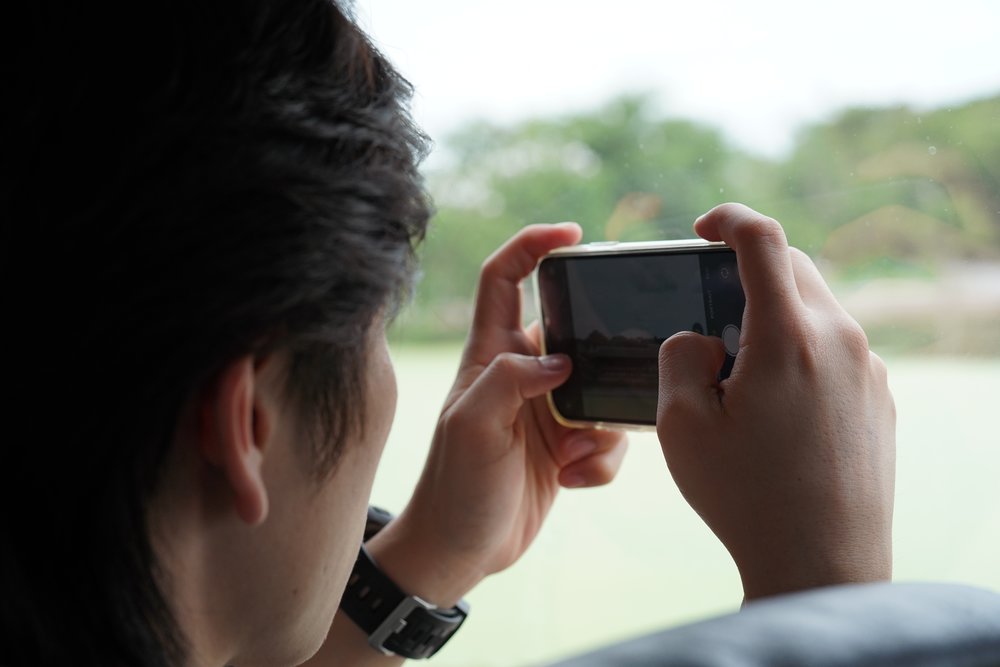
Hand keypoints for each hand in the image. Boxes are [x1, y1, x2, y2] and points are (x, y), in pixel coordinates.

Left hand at [368, 223, 627, 606]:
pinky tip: (575, 481)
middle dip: (601, 354)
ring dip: (603, 425)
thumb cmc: (454, 489)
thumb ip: (508, 381)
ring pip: (602, 388)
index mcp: (490, 357)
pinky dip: (602, 460)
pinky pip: (606, 435)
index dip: (532, 245)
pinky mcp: (566, 446)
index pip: (504, 280)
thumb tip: (559, 360)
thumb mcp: (472, 429)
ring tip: (575, 459)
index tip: (573, 234)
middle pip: (576, 333)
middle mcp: (521, 376)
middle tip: (619, 373)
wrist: (461, 552)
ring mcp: (546, 411)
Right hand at [657, 203, 895, 600]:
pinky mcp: (880, 400)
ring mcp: (869, 371)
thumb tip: (701, 338)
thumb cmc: (746, 497)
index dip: (728, 219)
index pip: (763, 240)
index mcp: (788, 337)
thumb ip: (679, 357)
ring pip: (818, 311)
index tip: (704, 229)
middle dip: (749, 272)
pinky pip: (837, 350)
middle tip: (711, 309)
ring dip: (776, 317)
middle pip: (795, 270)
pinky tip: (775, 405)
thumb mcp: (680, 425)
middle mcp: (840, 341)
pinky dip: (802, 352)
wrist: (823, 564)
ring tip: (740, 372)